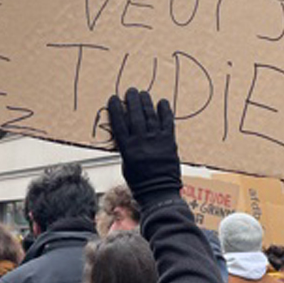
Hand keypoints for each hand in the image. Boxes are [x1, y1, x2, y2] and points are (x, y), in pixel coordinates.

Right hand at [107, 88, 181, 207]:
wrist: (159, 191)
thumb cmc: (140, 182)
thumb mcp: (126, 164)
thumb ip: (125, 148)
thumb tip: (125, 133)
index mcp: (127, 148)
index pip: (119, 123)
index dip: (116, 109)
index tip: (113, 98)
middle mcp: (141, 142)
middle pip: (134, 116)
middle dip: (132, 101)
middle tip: (130, 91)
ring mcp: (156, 140)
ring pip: (150, 116)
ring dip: (146, 103)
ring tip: (143, 93)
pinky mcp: (169, 142)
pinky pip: (167, 123)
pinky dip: (165, 111)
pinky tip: (162, 102)